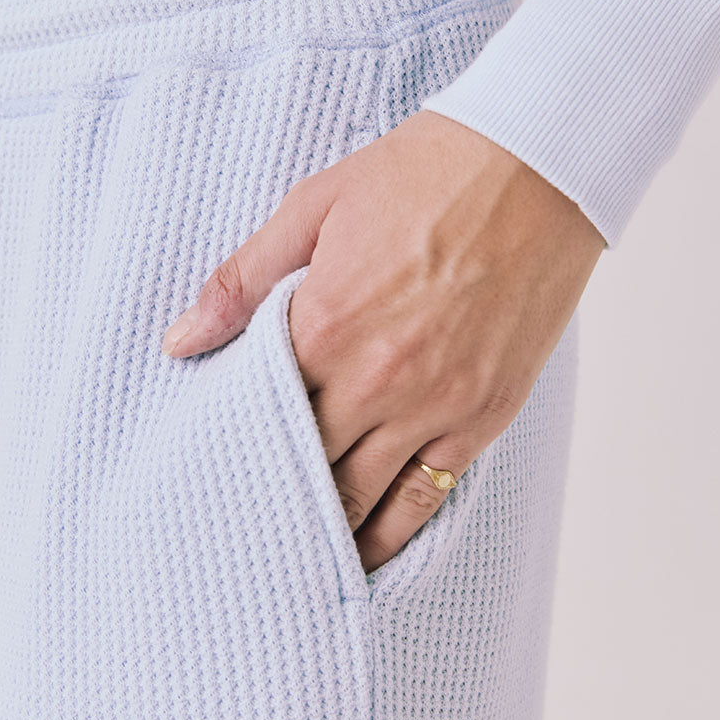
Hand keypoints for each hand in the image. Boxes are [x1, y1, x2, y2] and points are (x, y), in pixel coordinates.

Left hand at [161, 110, 605, 572]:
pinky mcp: (484, 415)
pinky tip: (360, 555)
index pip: (257, 412)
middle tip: (235, 519)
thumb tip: (180, 342)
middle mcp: (377, 378)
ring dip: (321, 525)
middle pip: (303, 464)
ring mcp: (436, 403)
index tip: (207, 463)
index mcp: (325, 324)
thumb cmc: (422, 173)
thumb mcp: (314, 205)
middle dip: (269, 491)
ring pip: (360, 495)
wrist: (539, 165)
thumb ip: (242, 281)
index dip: (230, 442)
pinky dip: (389, 533)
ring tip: (283, 555)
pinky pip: (427, 497)